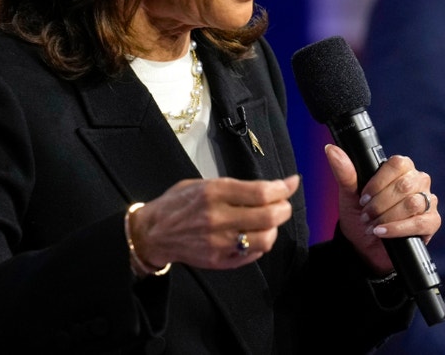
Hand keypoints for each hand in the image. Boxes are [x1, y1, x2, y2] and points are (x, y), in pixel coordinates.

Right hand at [128, 174, 299, 271]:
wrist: (152, 233)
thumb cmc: (178, 204)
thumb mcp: (203, 184)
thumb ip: (236, 187)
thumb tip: (271, 187)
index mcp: (214, 193)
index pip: (260, 192)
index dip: (283, 187)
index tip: (292, 183)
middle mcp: (218, 218)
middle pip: (269, 216)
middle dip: (284, 208)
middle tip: (283, 204)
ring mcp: (219, 242)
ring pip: (265, 238)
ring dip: (274, 229)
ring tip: (269, 221)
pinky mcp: (220, 260)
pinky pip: (253, 254)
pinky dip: (260, 243)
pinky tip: (255, 235)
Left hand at [324, 144, 440, 274]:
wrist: (364, 247)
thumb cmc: (360, 216)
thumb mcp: (349, 195)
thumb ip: (345, 172)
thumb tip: (331, 149)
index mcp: (401, 169)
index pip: (397, 164)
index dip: (378, 182)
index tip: (363, 198)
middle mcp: (418, 181)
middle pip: (405, 185)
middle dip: (380, 204)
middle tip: (365, 215)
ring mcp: (427, 200)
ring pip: (412, 203)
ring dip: (387, 216)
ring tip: (372, 225)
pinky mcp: (432, 222)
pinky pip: (420, 222)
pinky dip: (397, 229)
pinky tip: (383, 233)